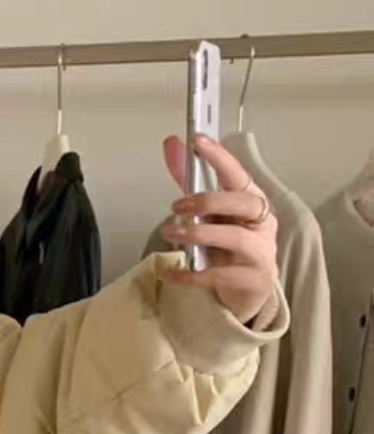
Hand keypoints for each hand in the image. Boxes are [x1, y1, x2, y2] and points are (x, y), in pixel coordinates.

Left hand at [158, 134, 278, 325]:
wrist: (245, 292)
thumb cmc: (227, 246)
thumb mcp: (209, 213)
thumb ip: (190, 180)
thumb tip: (172, 144)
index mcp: (252, 202)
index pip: (239, 175)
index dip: (221, 158)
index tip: (198, 141)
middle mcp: (262, 224)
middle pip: (244, 203)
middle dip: (209, 201)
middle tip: (176, 206)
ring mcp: (260, 253)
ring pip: (235, 238)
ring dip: (199, 234)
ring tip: (171, 233)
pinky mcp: (252, 281)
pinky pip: (219, 276)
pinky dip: (191, 274)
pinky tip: (171, 273)